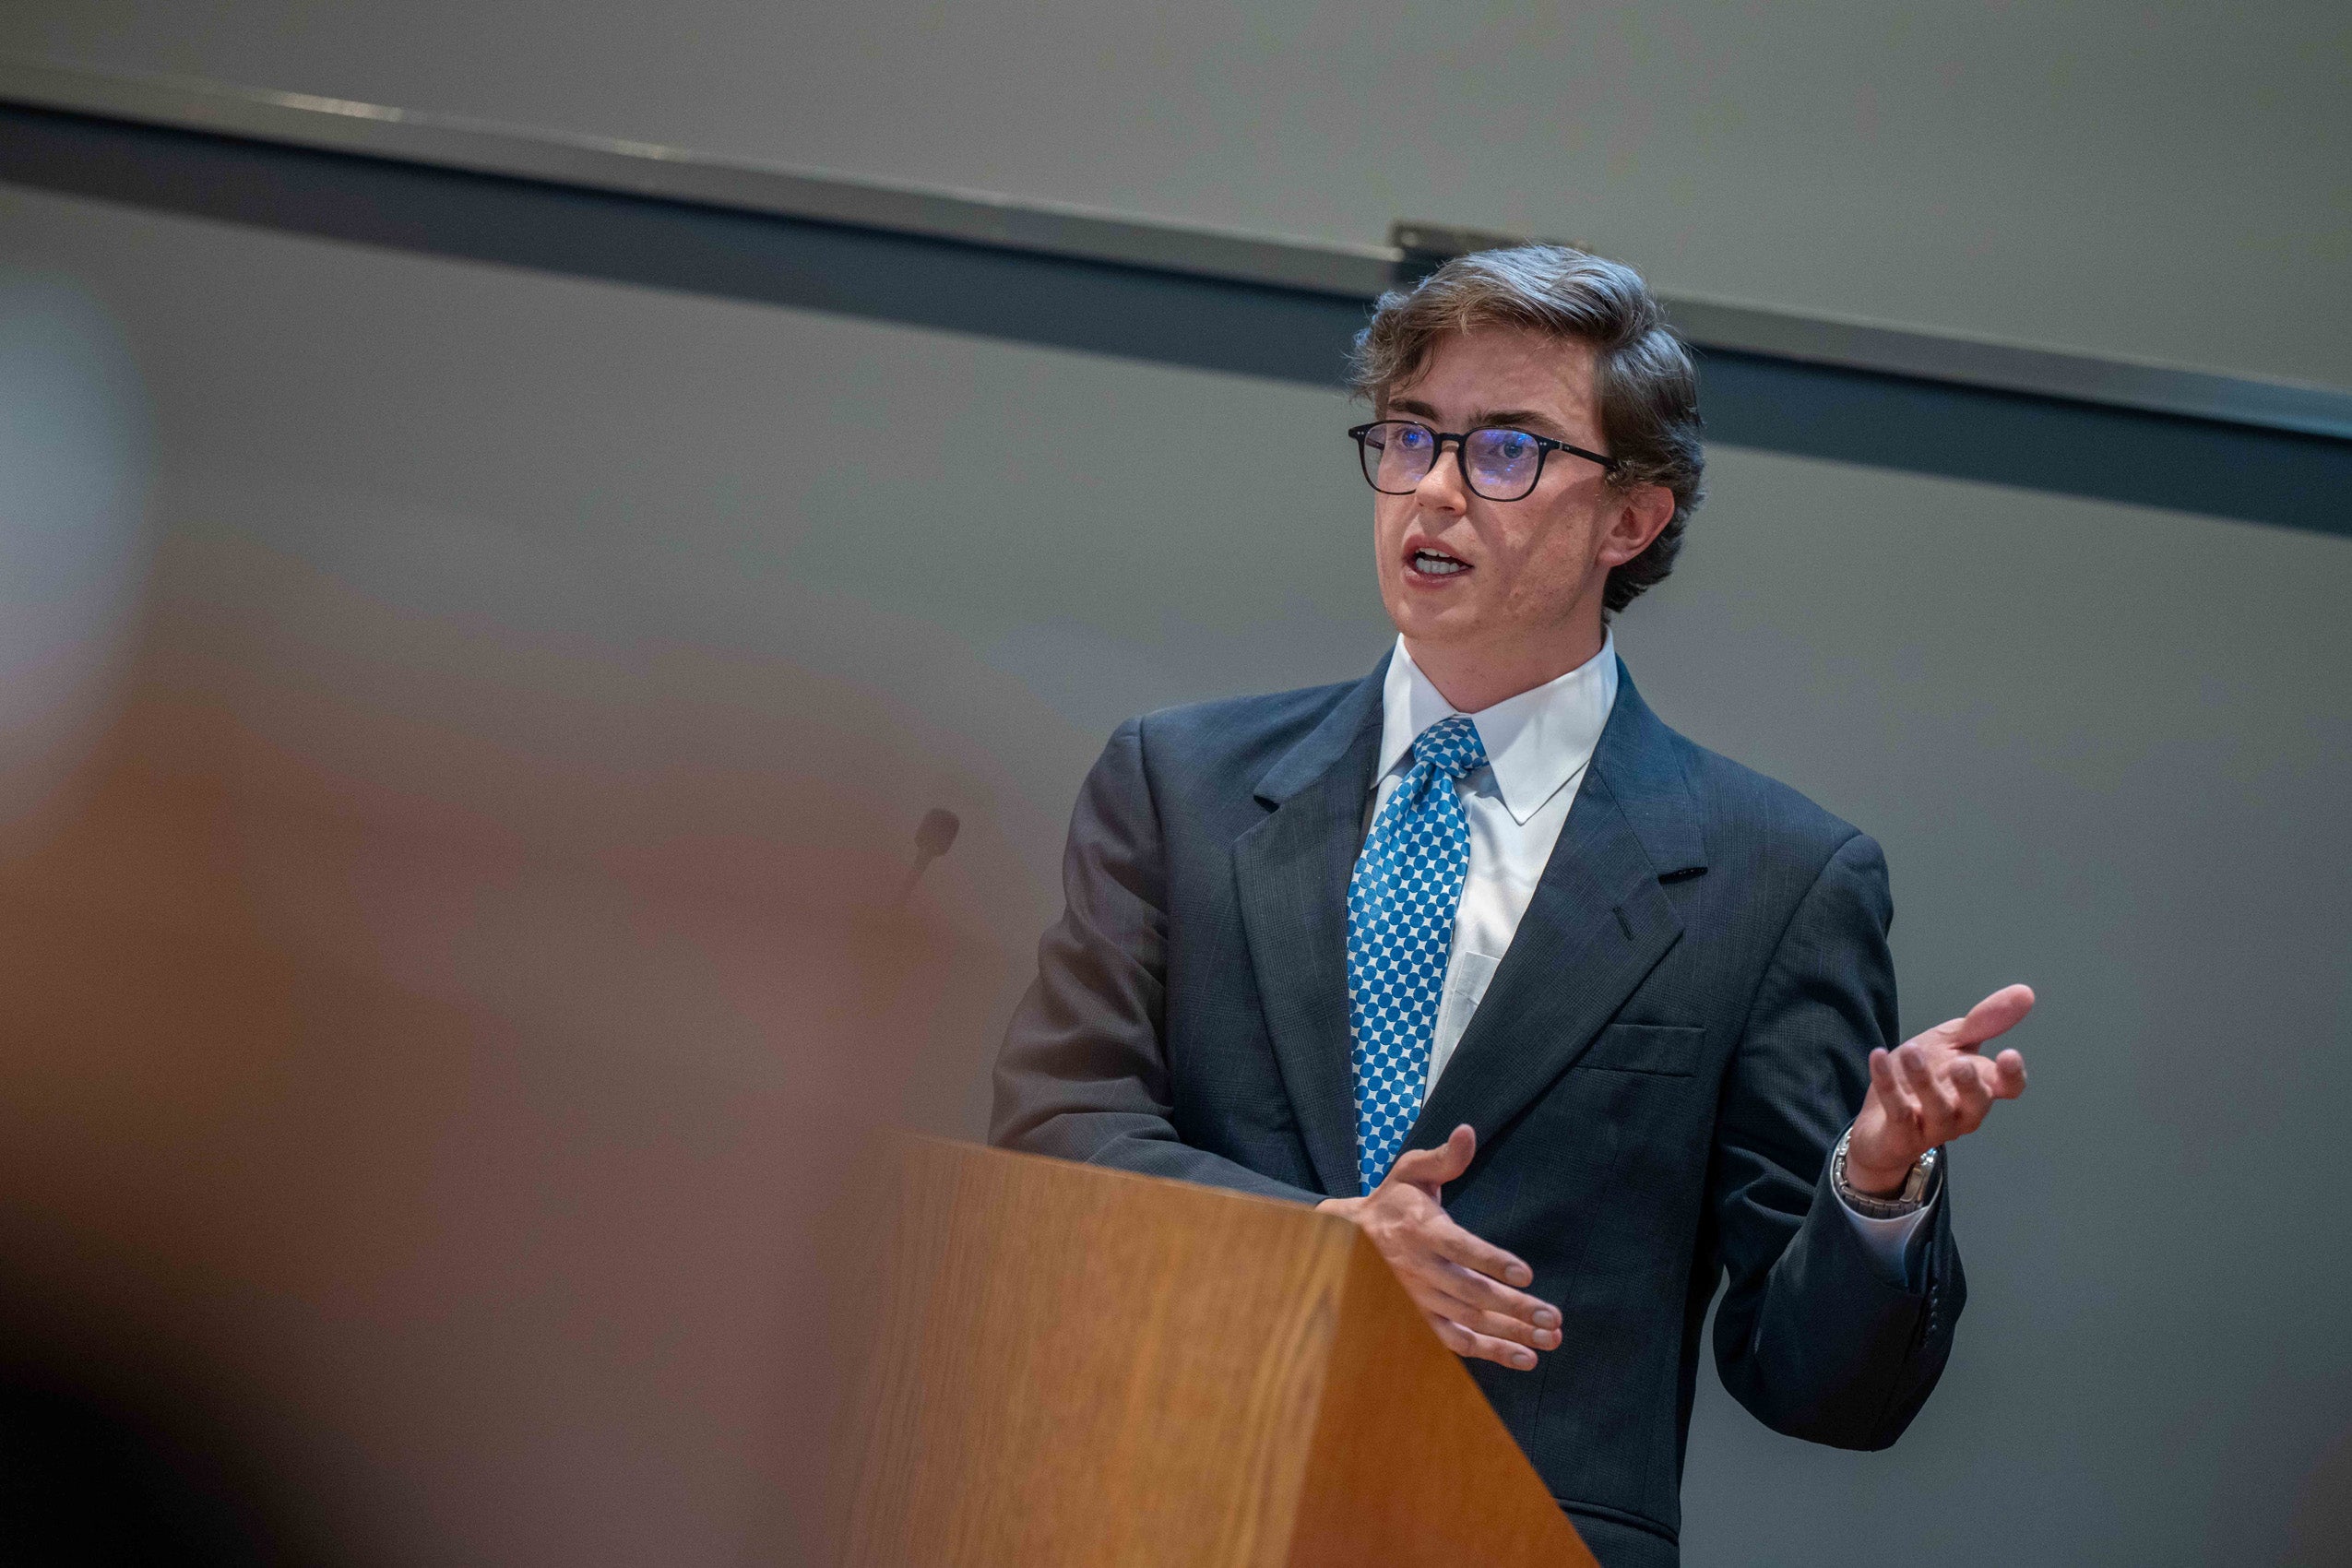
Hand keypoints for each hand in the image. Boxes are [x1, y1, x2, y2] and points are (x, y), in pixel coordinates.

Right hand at [1316, 1124, 1559, 1370]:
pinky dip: (1489, 1352)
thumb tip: (1467, 1132)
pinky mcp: (1422, 1317)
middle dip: (1516, 1308)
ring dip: (1511, 1334)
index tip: (1526, 1275)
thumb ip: (1444, 1158)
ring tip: (1549, 1341)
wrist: (1348, 1240)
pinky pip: (1456, 1341)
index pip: (1461, 1248)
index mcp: (1422, 1230)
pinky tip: (1523, 1357)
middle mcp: (1421, 1269)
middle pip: (1473, 1293)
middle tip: (1553, 1318)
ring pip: (1470, 1321)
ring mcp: (1421, 1298)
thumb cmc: (1392, 1201)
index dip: (1493, 1263)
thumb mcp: (1412, 1171)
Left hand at [1847, 983, 2033, 1195]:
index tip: (2010, 1054)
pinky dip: (1887, 1084)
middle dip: (1971, 1085)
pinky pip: (1898, 1111)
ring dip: (1924, 1081)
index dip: (2013, 1075)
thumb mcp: (1950, 1043)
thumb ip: (1984, 1022)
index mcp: (1980, 1089)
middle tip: (1961, 1064)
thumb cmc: (1921, 1081)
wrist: (1878, 1121)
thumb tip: (2025, 992)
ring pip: (1937, 1109)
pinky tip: (1878, 1056)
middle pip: (1977, 1104)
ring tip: (1911, 1051)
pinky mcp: (1902, 1137)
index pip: (2008, 1087)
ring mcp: (1934, 1128)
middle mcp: (1963, 1113)